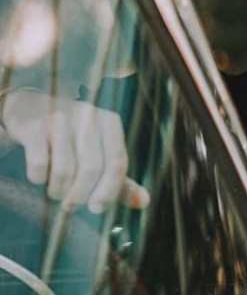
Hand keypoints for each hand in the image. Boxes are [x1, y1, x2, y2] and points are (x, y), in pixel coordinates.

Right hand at [1, 89, 149, 213]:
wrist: (29, 110)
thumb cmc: (71, 138)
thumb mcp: (100, 151)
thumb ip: (119, 178)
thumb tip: (144, 201)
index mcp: (110, 123)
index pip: (117, 162)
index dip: (109, 190)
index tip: (97, 208)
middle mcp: (89, 117)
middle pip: (91, 168)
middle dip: (80, 195)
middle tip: (71, 206)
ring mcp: (60, 119)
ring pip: (65, 169)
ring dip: (59, 191)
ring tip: (56, 193)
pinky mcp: (34, 126)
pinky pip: (40, 163)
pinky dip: (39, 178)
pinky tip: (40, 177)